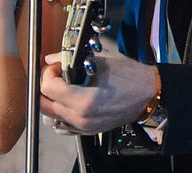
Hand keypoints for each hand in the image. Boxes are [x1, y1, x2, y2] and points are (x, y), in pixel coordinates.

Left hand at [39, 48, 158, 134]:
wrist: (147, 94)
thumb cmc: (129, 76)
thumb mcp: (100, 60)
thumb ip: (70, 59)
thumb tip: (51, 59)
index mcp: (84, 101)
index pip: (47, 88)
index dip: (48, 72)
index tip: (56, 65)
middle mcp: (81, 118)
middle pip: (44, 106)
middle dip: (45, 86)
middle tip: (55, 74)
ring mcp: (84, 128)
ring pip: (50, 119)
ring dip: (50, 102)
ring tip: (61, 89)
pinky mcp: (87, 132)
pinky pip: (62, 127)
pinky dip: (59, 115)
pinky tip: (68, 102)